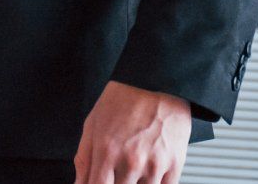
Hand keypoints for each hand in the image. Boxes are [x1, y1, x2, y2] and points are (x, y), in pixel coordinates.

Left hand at [73, 80, 190, 183]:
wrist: (155, 82)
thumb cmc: (123, 101)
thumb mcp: (92, 125)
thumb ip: (83, 160)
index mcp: (107, 151)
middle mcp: (131, 161)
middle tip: (117, 175)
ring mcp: (154, 165)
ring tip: (132, 173)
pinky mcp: (174, 165)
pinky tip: (148, 175)